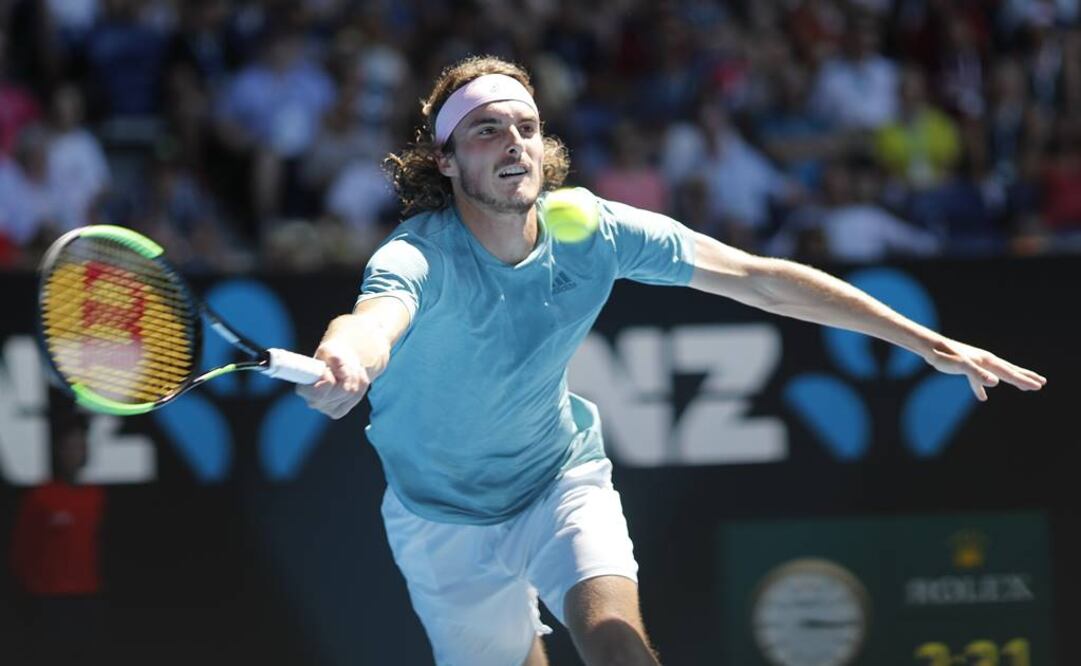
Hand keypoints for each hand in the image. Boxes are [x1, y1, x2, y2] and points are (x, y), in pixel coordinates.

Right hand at [296, 339, 370, 418]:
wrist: (339, 363)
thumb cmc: (329, 356)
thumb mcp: (329, 351)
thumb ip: (333, 358)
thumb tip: (338, 362)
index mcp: (304, 388)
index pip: (317, 393)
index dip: (327, 380)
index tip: (328, 369)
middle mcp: (314, 402)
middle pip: (342, 391)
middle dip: (346, 373)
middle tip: (342, 363)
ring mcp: (328, 409)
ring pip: (352, 392)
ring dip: (354, 375)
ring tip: (348, 367)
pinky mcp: (340, 411)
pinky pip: (358, 395)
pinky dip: (360, 382)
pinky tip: (354, 376)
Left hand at [925, 338, 1046, 401]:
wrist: (929, 347)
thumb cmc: (945, 356)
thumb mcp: (962, 366)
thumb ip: (978, 374)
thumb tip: (996, 383)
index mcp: (987, 361)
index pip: (1010, 373)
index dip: (1025, 380)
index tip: (1040, 386)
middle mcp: (985, 360)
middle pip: (1009, 370)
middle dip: (1025, 377)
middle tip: (1042, 383)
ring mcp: (976, 363)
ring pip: (998, 373)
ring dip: (1011, 380)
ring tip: (1023, 386)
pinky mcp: (966, 367)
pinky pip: (979, 379)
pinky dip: (982, 387)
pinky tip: (982, 397)